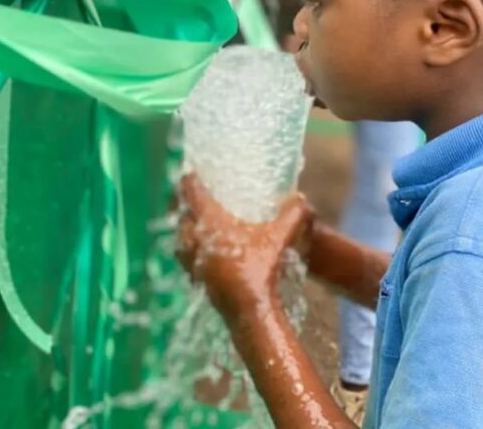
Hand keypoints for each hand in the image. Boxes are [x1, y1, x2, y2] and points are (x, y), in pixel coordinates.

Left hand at [177, 174, 314, 321]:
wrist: (250, 310)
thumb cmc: (262, 268)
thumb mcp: (281, 237)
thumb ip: (292, 214)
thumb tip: (301, 197)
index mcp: (211, 223)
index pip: (192, 194)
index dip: (188, 180)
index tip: (188, 171)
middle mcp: (196, 240)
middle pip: (182, 215)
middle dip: (184, 205)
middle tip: (193, 196)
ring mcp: (193, 261)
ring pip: (181, 238)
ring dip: (185, 228)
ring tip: (195, 223)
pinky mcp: (196, 279)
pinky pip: (186, 257)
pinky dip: (190, 249)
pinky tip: (203, 251)